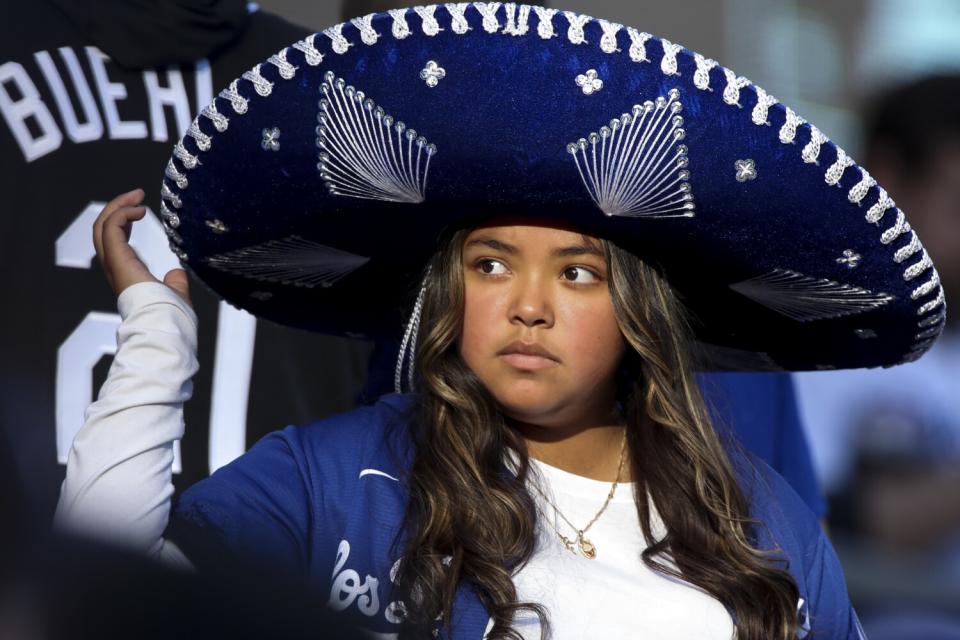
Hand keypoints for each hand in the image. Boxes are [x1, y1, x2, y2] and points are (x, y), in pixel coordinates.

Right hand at [93, 189, 191, 307]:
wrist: (167, 325)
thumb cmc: (171, 316)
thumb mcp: (175, 293)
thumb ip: (174, 282)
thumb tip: (176, 273)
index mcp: (126, 273)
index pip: (114, 240)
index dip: (124, 221)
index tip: (141, 209)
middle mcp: (115, 268)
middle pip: (103, 230)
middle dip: (117, 207)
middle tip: (137, 194)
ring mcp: (113, 264)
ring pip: (102, 226)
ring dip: (118, 206)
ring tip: (137, 196)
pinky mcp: (118, 260)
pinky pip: (111, 229)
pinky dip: (122, 213)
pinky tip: (140, 210)